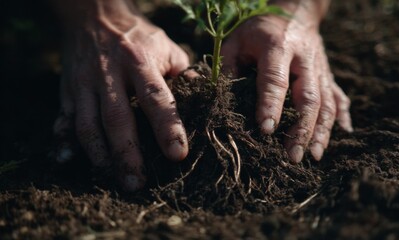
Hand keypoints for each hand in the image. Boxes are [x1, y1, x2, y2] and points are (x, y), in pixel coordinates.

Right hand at [53, 12, 188, 190]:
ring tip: (112, 177)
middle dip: (127, 153)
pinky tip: (67, 160)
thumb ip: (183, 73)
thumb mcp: (166, 46)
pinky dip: (62, 141)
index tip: (177, 154)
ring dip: (99, 154)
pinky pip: (62, 117)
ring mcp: (85, 82)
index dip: (167, 127)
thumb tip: (203, 102)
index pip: (156, 98)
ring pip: (87, 123)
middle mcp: (109, 73)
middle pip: (118, 118)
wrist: (94, 15)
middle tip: (136, 183)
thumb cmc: (138, 36)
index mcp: (140, 61)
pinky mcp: (67, 89)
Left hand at [221, 3, 352, 162]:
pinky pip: (338, 97)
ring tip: (314, 155)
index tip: (267, 131)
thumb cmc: (258, 30)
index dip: (271, 105)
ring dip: (321, 130)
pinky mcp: (329, 74)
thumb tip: (224, 103)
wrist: (294, 12)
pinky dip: (341, 117)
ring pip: (326, 102)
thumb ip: (229, 69)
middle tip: (293, 156)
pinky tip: (343, 134)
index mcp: (277, 47)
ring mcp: (320, 68)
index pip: (275, 80)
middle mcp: (304, 59)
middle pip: (308, 97)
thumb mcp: (236, 41)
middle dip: (301, 129)